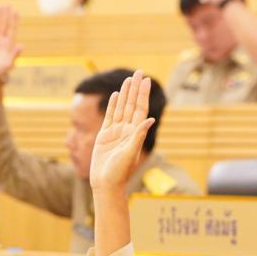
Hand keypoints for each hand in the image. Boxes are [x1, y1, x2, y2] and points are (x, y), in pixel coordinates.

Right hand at [0, 5, 22, 85]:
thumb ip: (15, 54)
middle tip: (7, 4)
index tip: (16, 10)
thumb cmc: (2, 72)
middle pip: (5, 25)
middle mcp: (2, 40)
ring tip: (0, 6)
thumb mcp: (9, 64)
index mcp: (10, 45)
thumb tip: (22, 45)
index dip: (15, 20)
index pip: (13, 29)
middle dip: (6, 15)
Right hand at [89, 70, 155, 194]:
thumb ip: (139, 135)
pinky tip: (115, 95)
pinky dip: (112, 105)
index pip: (140, 109)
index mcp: (135, 133)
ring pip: (121, 108)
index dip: (143, 95)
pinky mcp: (105, 136)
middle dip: (135, 89)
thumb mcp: (130, 152)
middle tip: (139, 72)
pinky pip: (109, 117)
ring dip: (125, 94)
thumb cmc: (119, 171)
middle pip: (132, 105)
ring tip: (128, 79)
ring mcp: (116, 132)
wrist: (106, 183)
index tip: (146, 81)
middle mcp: (127, 130)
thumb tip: (151, 119)